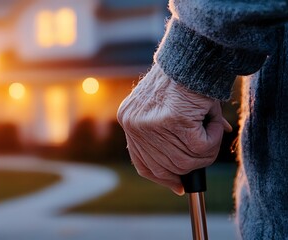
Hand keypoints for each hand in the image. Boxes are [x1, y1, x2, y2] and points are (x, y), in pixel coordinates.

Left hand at [117, 64, 231, 194]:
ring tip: (212, 125)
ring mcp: (151, 125)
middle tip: (207, 146)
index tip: (178, 185)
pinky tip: (214, 121)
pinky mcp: (172, 121)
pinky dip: (215, 137)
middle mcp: (134, 125)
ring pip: (188, 161)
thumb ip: (172, 138)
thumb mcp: (167, 109)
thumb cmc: (182, 80)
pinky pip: (202, 147)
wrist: (192, 56)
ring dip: (207, 147)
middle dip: (193, 162)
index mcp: (129, 121)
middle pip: (168, 167)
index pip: (143, 164)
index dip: (163, 177)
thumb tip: (191, 166)